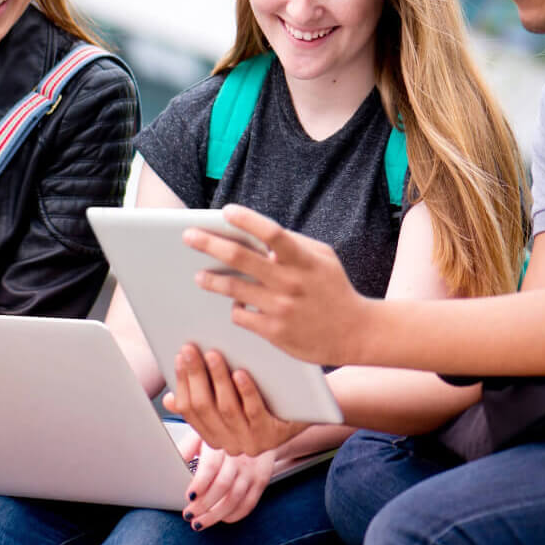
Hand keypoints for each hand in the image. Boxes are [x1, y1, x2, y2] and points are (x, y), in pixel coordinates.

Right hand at [163, 345, 305, 456]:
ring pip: (227, 409)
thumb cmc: (265, 400)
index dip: (182, 382)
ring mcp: (251, 442)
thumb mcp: (230, 401)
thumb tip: (170, 399)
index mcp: (214, 436)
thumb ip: (203, 399)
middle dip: (196, 375)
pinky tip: (240, 373)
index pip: (189, 409)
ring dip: (217, 379)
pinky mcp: (272, 437)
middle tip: (192, 349)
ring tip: (215, 355)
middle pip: (204, 407)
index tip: (180, 356)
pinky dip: (245, 392)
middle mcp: (230, 444)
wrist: (307, 410)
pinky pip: (254, 412)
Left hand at [179, 434, 272, 529]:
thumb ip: (187, 448)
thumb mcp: (203, 435)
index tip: (189, 496)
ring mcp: (251, 470)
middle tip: (189, 515)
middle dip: (204, 505)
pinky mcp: (261, 479)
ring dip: (216, 515)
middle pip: (222, 486)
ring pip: (235, 498)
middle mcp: (238, 457)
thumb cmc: (224, 435)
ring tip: (200, 522)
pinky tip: (222, 518)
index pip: (210, 467)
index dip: (199, 484)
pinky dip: (235, 515)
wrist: (255, 428)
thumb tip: (171, 461)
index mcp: (221, 444)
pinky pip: (249, 503)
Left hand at [184, 204, 366, 365]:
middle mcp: (290, 282)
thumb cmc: (333, 288)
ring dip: (211, 280)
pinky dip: (234, 307)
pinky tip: (233, 304)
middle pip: (241, 258)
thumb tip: (256, 232)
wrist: (356, 332)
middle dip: (209, 243)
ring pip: (233, 289)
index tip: (226, 211)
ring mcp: (281, 308)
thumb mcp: (322, 258)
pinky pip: (241, 315)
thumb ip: (292, 244)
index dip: (247, 220)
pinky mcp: (275, 332)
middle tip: (188, 236)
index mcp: (304, 259)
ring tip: (199, 275)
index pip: (272, 233)